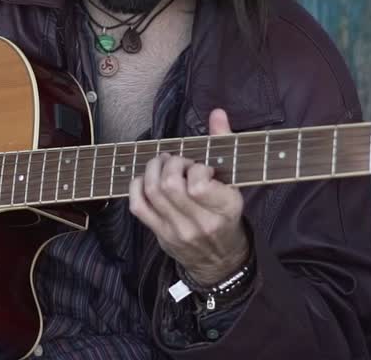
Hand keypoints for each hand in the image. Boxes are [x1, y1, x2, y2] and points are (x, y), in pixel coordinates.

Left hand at [128, 109, 249, 285]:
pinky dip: (136, 186)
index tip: (199, 166)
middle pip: (170, 185)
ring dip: (154, 169)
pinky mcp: (160, 234)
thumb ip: (224, 145)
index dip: (194, 168)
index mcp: (224, 208)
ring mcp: (177, 230)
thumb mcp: (234, 183)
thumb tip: (217, 113)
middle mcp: (200, 222)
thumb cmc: (227, 214)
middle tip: (177, 161)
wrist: (221, 258)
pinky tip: (147, 179)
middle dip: (170, 163)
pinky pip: (138, 206)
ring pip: (153, 192)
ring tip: (162, 164)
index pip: (198, 185)